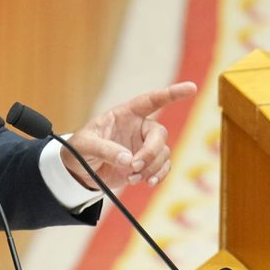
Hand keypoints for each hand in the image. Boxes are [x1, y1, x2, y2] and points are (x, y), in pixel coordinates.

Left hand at [61, 81, 196, 189]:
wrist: (79, 172)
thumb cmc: (78, 150)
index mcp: (124, 114)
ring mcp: (143, 146)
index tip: (191, 88)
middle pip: (159, 134)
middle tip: (134, 166)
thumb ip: (104, 150)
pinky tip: (145, 182)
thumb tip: (128, 159)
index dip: (171, 93)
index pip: (150, 101)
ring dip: (151, 167)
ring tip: (131, 177)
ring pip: (163, 153)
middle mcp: (138, 128)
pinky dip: (157, 176)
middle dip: (150, 152)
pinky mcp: (146, 163)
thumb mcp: (84, 146)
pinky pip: (163, 167)